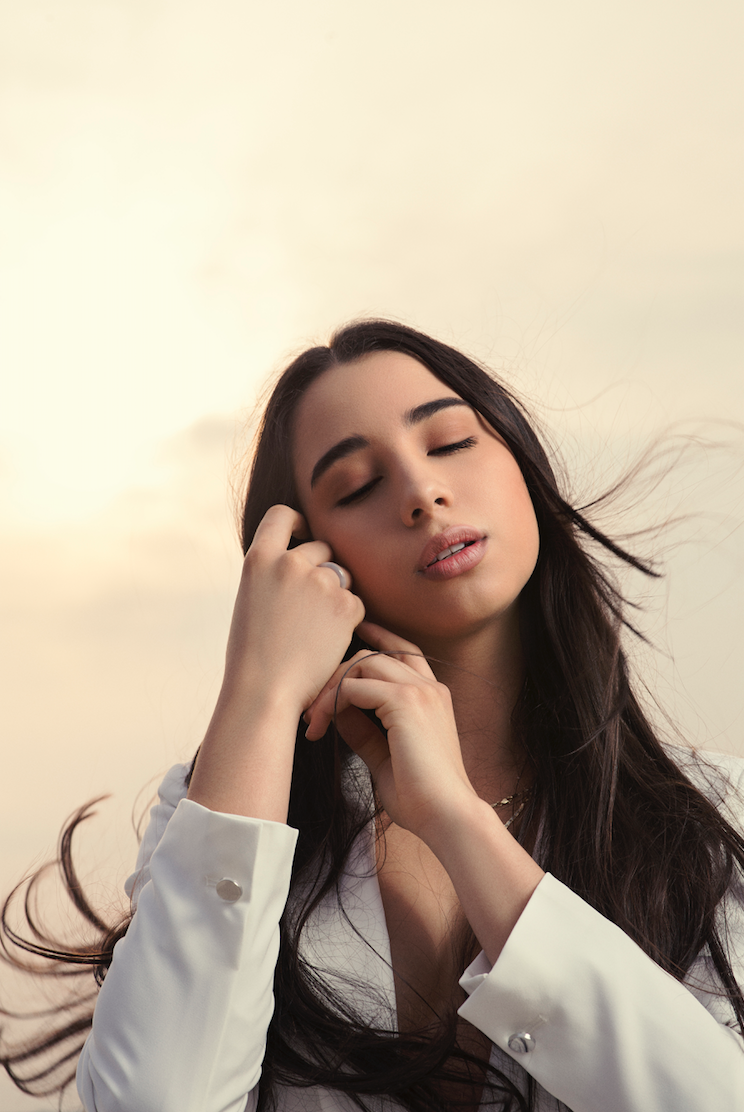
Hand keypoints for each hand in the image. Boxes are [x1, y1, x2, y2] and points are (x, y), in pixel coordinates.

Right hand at [222, 505, 364, 715]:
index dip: (298, 521)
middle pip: (321, 548)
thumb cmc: (253, 654)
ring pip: (342, 577)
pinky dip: (347, 620)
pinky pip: (355, 603)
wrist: (265, 691)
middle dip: (322, 570)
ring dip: (336, 596)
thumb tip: (301, 557)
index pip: (282, 516)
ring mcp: (320, 582)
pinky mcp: (346, 604)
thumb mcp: (251, 600)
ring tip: (313, 632)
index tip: (304, 532)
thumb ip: (274, 575)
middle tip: (311, 609)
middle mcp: (290, 562)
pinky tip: (326, 642)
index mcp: (259, 559)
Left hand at [305, 621, 478, 842]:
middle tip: (312, 711)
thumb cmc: (420, 795)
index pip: (402, 651)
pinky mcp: (406, 701)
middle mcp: (430, 687)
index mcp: (433, 696)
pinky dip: (333, 702)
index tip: (351, 636)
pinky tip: (323, 726)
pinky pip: (356, 686)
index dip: (377, 639)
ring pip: (362, 664)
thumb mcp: (384, 755)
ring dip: (330, 688)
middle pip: (373, 655)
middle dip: (337, 675)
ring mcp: (420, 691)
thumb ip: (363, 729)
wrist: (446, 816)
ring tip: (314, 721)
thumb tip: (336, 710)